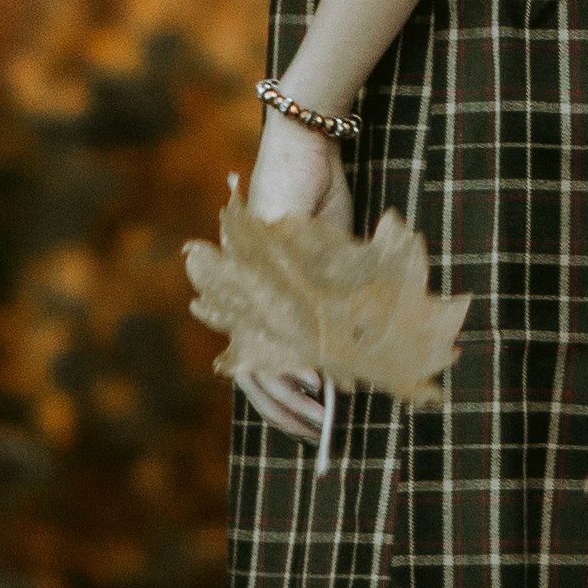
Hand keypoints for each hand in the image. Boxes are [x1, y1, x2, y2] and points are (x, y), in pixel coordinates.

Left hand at [237, 106, 351, 448]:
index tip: (310, 427)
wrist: (307, 151)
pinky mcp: (267, 269)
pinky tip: (321, 380)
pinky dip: (303, 358)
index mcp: (257, 299)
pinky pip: (284, 328)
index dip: (280, 401)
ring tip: (323, 415)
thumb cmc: (316, 208)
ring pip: (264, 358)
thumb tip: (340, 374)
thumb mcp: (330, 270)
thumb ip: (330, 315)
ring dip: (294, 393)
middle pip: (254, 372)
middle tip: (318, 436)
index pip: (259, 364)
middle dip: (285, 410)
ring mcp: (253, 285)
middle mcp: (247, 296)